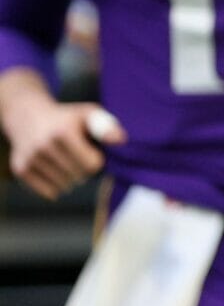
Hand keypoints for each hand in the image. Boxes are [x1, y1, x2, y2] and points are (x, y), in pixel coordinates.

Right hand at [3, 97, 123, 199]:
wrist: (28, 118)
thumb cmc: (67, 118)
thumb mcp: (88, 113)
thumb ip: (106, 126)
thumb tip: (121, 140)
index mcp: (64, 132)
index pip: (92, 165)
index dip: (97, 160)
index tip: (92, 151)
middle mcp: (44, 146)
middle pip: (79, 177)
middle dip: (84, 170)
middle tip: (76, 156)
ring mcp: (30, 158)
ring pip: (64, 186)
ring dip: (70, 179)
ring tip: (64, 161)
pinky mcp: (20, 170)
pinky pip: (48, 192)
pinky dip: (56, 186)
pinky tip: (54, 170)